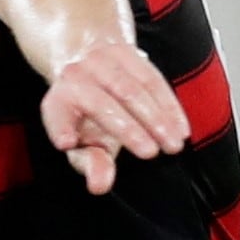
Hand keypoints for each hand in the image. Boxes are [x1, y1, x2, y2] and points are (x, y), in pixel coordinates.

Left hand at [40, 39, 188, 195]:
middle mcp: (77, 76)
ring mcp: (102, 61)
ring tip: (174, 143)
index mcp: (58, 100)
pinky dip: (170, 105)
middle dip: (130, 129)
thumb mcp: (79, 139)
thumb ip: (89, 162)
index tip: (67, 144)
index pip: (59, 115)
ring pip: (134, 89)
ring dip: (158, 118)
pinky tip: (181, 127)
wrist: (85, 58)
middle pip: (104, 103)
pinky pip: (153, 80)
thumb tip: (99, 185)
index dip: (61, 127)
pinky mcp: (128, 53)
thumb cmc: (83, 112)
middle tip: (152, 153)